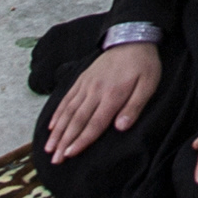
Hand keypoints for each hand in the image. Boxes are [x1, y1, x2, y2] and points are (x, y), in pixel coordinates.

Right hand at [43, 41, 159, 163]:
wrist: (132, 38)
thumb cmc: (143, 64)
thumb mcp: (148, 85)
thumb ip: (134, 106)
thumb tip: (120, 127)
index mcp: (112, 95)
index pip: (94, 123)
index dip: (81, 140)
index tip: (69, 155)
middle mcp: (95, 91)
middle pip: (77, 120)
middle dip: (64, 142)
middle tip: (55, 159)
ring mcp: (86, 85)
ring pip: (68, 111)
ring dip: (58, 131)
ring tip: (49, 148)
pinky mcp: (82, 79)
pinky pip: (67, 98)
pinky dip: (58, 113)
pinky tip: (52, 126)